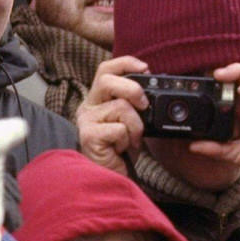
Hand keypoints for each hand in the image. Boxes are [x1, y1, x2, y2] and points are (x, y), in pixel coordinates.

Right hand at [73, 56, 148, 176]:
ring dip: (136, 126)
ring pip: (120, 107)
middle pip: (106, 80)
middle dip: (132, 88)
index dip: (125, 63)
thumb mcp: (132, 121)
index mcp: (97, 100)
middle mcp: (87, 108)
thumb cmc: (122, 151)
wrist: (114, 177)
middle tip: (144, 104)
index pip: (105, 70)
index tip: (146, 68)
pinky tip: (121, 149)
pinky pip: (119, 128)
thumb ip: (136, 103)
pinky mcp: (89, 136)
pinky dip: (128, 139)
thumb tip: (153, 87)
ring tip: (131, 140)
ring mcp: (86, 122)